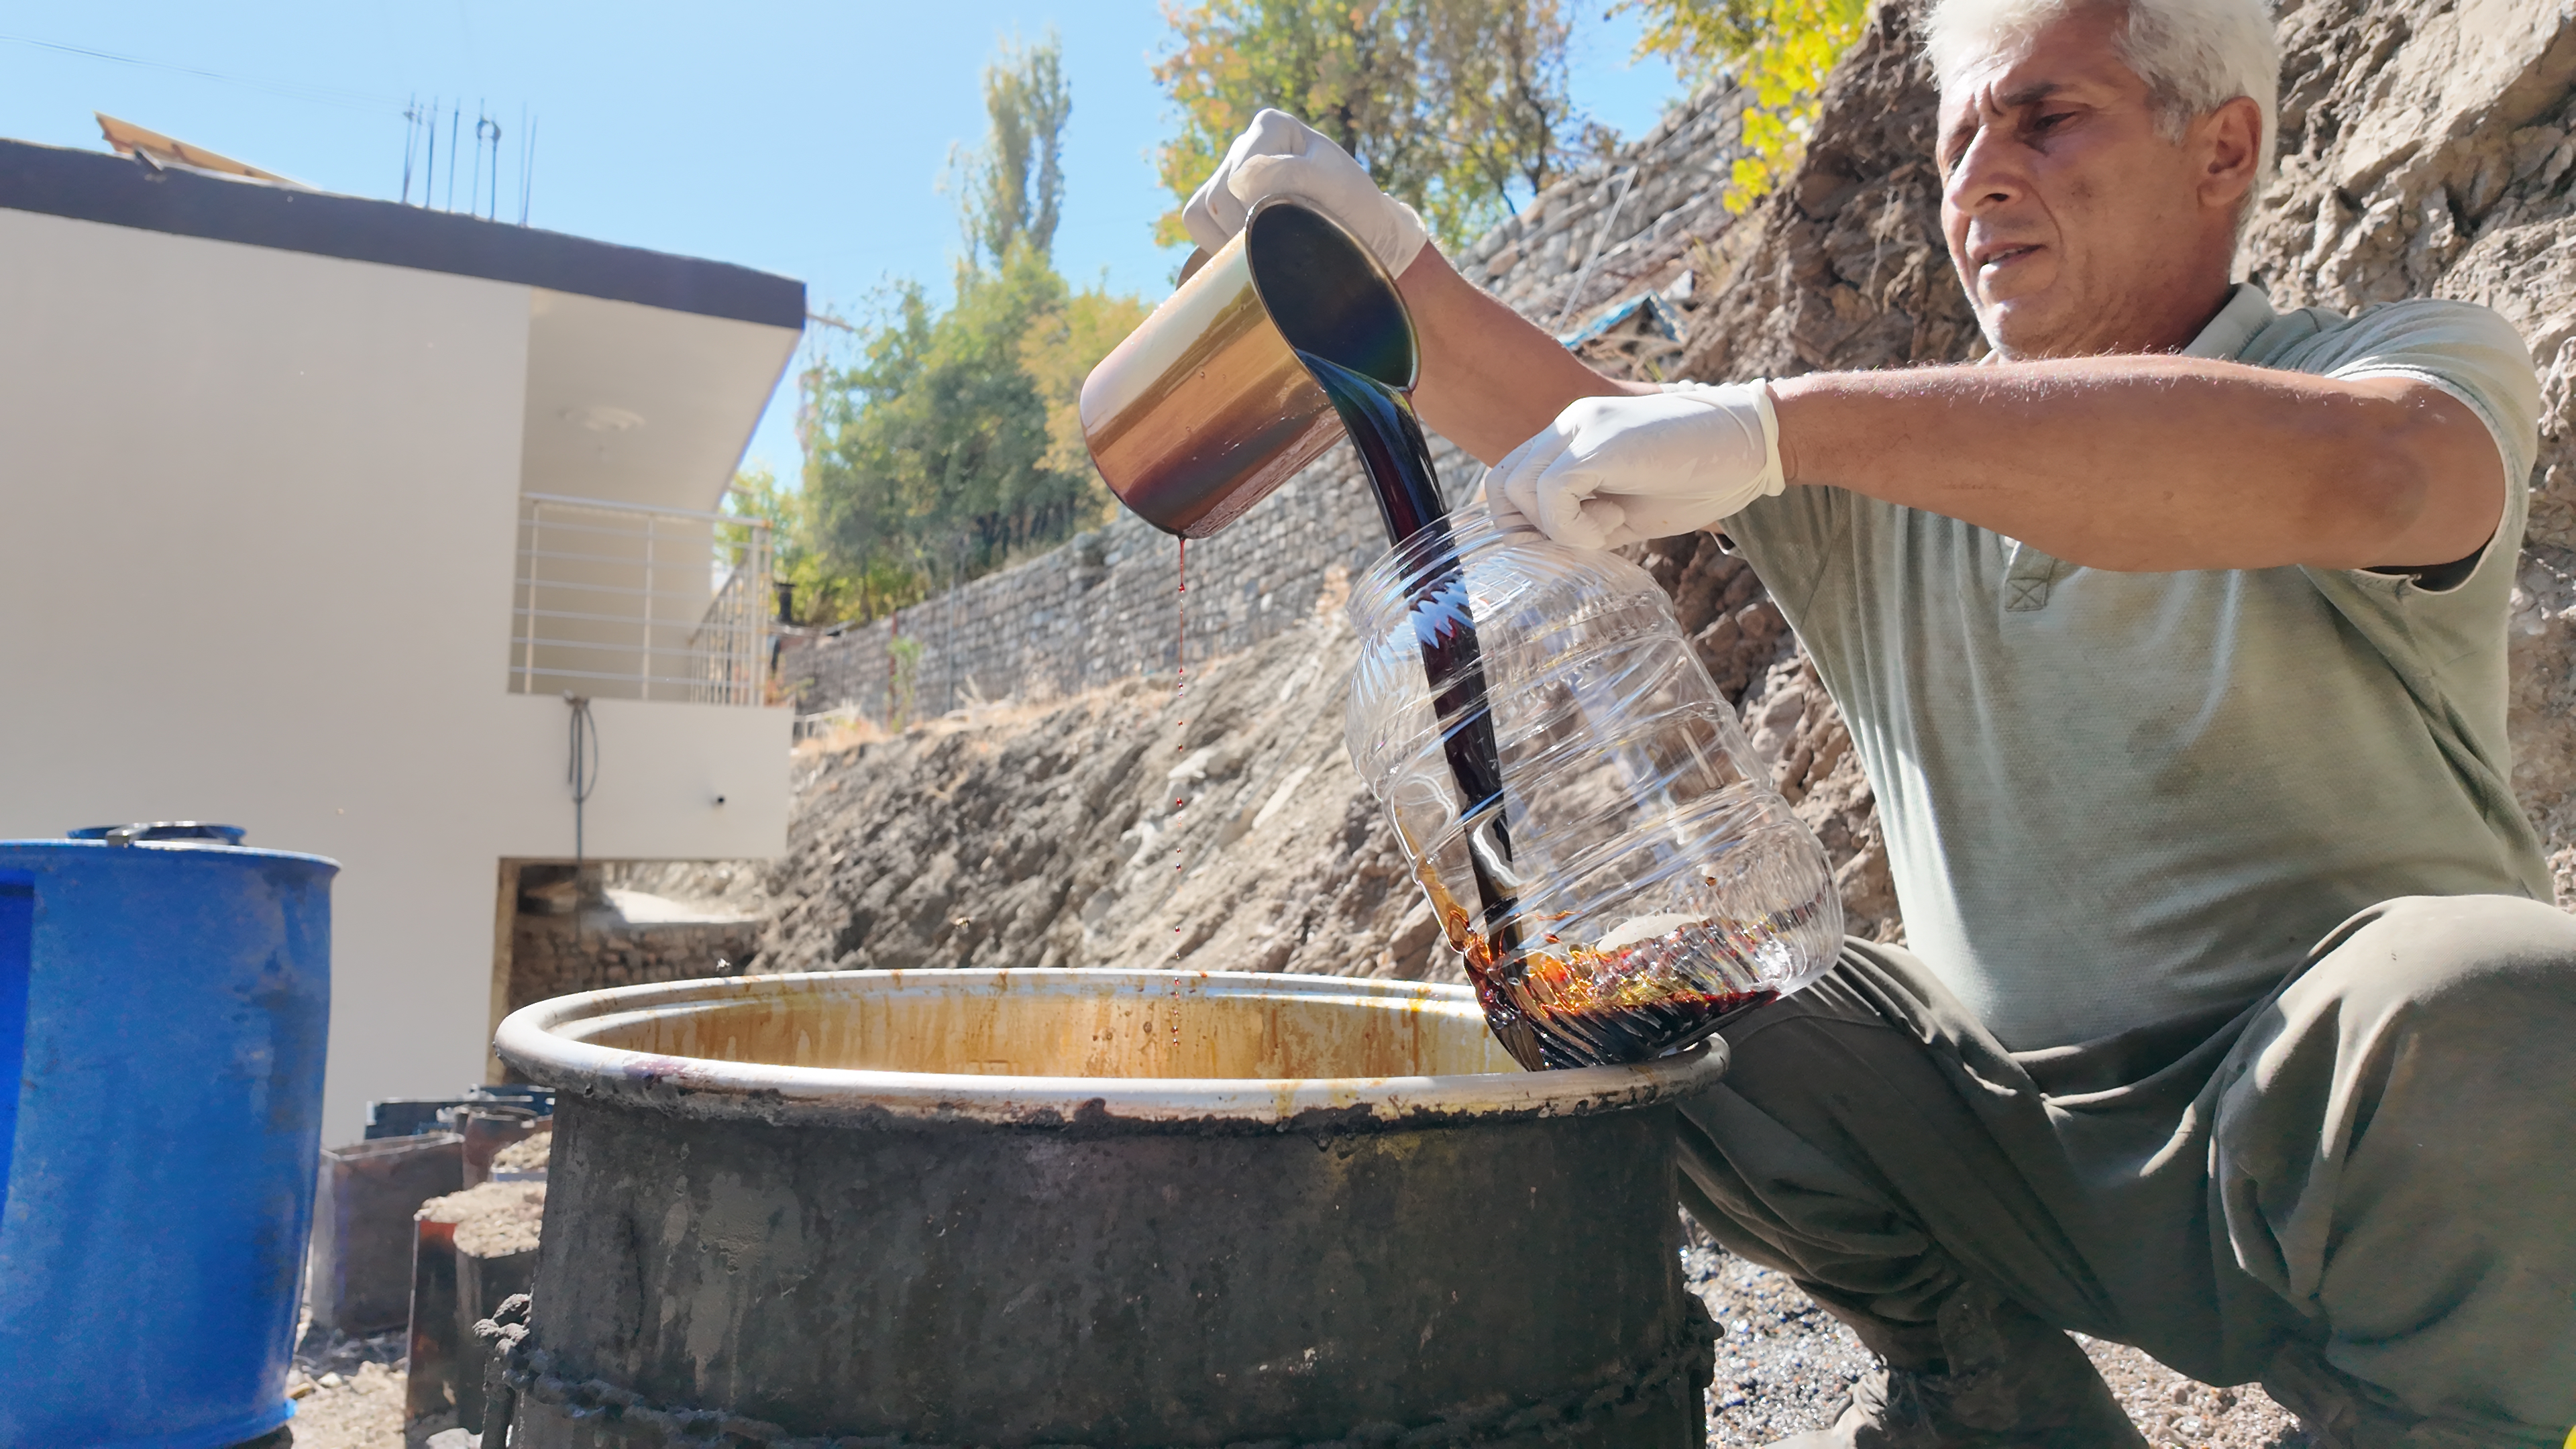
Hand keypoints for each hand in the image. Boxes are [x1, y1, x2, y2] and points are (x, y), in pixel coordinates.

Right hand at [1182, 109, 1428, 278]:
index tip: (1288, 233)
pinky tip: (1246, 256)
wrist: (1366, 232)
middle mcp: (1245, 145)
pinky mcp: (1221, 204)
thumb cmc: (1356, 207)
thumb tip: (1240, 181)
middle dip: (1245, 232)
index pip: (1241, 175)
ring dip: (1228, 243)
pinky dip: (1214, 246)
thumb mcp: (1336, 184)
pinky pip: (1197, 223)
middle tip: (1280, 253)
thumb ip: (1292, 173)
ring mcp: (1229, 173)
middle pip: (1217, 197)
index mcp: (1272, 127)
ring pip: (1201, 212)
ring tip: (1266, 254)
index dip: (1257, 212)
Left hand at [1483, 383, 1783, 548]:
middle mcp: (1569, 425)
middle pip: (1500, 485)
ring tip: (1611, 527)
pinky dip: (1574, 527)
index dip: (1523, 525)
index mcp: (1573, 437)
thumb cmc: (1700, 479)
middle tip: (1584, 544)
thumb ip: (1584, 522)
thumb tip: (1547, 556)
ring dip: (1558, 528)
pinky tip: (1618, 522)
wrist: (1756, 447)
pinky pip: (1551, 495)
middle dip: (1529, 532)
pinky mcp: (1599, 443)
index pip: (1509, 481)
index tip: (1569, 548)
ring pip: (1517, 489)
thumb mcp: (1628, 508)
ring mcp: (1581, 428)